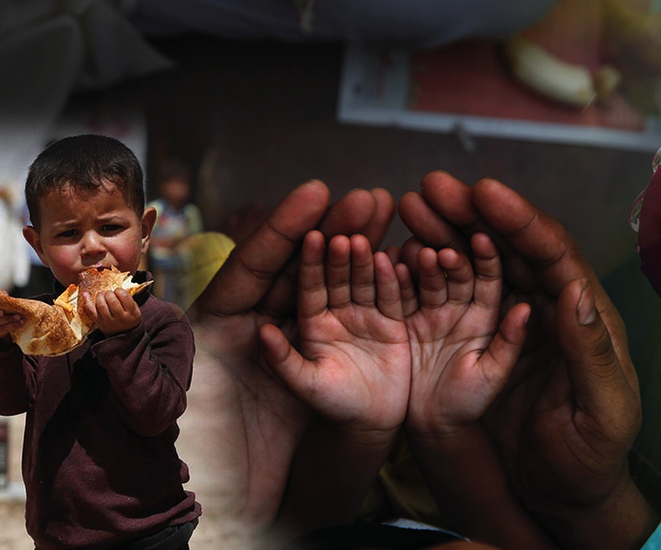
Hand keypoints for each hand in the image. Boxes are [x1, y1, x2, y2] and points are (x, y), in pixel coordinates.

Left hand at [83, 288, 140, 334]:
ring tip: (102, 295)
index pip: (124, 297)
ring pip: (101, 305)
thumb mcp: (136, 310)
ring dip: (100, 296)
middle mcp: (120, 318)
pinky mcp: (98, 322)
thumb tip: (117, 289)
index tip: (118, 291)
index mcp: (131, 314)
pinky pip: (90, 311)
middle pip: (112, 300)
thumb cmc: (129, 319)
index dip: (119, 290)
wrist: (123, 335)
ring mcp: (108, 321)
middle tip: (109, 293)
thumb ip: (129, 300)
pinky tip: (86, 294)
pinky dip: (87, 301)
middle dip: (109, 293)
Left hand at [187, 181, 393, 527]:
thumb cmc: (212, 459)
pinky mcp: (330, 366)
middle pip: (300, 266)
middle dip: (334, 227)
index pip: (255, 266)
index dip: (284, 229)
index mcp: (220, 326)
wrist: (247, 507)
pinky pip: (358, 320)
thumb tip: (207, 328)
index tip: (316, 193)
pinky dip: (382, 289)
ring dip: (363, 247)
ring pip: (334, 285)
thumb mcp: (189, 407)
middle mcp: (261, 326)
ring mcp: (301, 343)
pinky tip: (405, 260)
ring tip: (389, 211)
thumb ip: (185, 362)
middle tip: (367, 198)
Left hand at [259, 232, 410, 437]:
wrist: (371, 424)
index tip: (312, 235)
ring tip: (369, 239)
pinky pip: (394, 297)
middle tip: (347, 224)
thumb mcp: (304, 387)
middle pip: (338, 274)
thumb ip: (284, 362)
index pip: (308, 284)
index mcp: (310, 320)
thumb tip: (262, 335)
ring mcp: (365, 314)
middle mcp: (337, 311)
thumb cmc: (330, 407)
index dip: (309, 260)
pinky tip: (398, 259)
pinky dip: (396, 280)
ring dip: (367, 259)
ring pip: (365, 280)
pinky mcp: (393, 322)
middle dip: (341, 249)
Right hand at [399, 172, 653, 549]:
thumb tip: (572, 291)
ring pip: (479, 265)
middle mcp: (549, 309)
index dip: (521, 221)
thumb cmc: (591, 458)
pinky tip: (400, 253)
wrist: (561, 498)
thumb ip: (590, 353)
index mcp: (586, 316)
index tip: (485, 192)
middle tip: (430, 188)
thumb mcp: (602, 410)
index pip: (554, 256)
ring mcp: (512, 324)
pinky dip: (430, 274)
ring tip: (409, 206)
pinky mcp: (482, 345)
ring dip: (447, 233)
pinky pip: (455, 299)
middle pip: (510, 248)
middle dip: (472, 214)